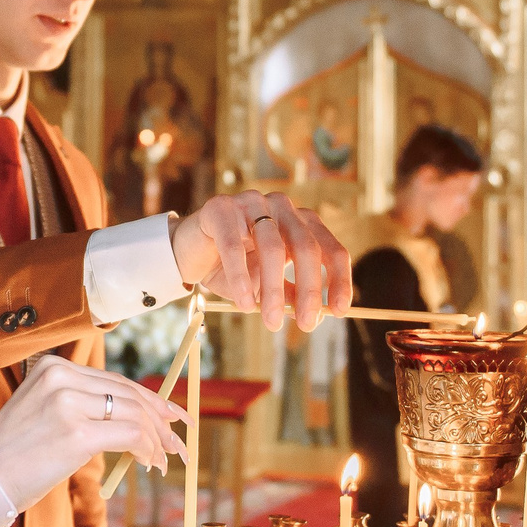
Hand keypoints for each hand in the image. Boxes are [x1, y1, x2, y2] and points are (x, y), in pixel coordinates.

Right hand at [0, 354, 185, 507]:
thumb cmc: (11, 457)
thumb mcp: (41, 414)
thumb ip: (79, 406)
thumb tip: (131, 418)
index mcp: (50, 367)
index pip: (112, 380)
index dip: (147, 398)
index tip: (170, 414)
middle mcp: (60, 376)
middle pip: (127, 394)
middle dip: (159, 418)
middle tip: (178, 439)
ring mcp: (68, 402)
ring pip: (133, 414)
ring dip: (156, 439)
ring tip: (165, 458)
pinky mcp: (77, 432)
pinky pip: (130, 435)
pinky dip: (146, 449)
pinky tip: (149, 463)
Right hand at [170, 192, 351, 331]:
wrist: (188, 252)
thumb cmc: (232, 267)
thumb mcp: (266, 284)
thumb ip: (289, 295)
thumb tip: (315, 316)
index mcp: (299, 222)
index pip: (329, 248)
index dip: (338, 279)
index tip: (338, 311)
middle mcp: (281, 207)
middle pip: (305, 246)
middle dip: (309, 289)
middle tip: (305, 323)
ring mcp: (251, 202)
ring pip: (272, 248)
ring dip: (273, 290)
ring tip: (270, 321)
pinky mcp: (221, 208)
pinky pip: (234, 246)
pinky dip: (241, 278)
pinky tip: (245, 303)